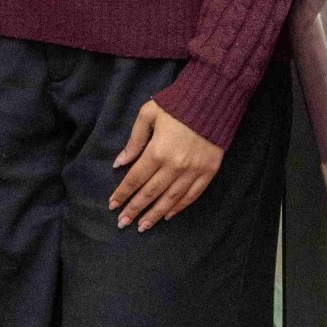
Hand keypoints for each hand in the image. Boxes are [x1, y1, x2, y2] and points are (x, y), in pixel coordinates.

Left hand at [110, 99, 222, 229]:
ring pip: (170, 199)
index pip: (135, 178)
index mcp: (157, 151)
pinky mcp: (209, 172)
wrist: (213, 100)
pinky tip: (168, 215)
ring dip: (155, 214)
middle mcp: (175, 166)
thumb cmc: (176, 104)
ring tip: (142, 226)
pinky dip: (179, 207)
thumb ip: (134, 141)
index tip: (112, 205)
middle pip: (150, 193)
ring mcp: (193, 171)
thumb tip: (119, 162)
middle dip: (134, 209)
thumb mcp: (148, 115)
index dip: (122, 193)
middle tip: (123, 223)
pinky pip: (192, 195)